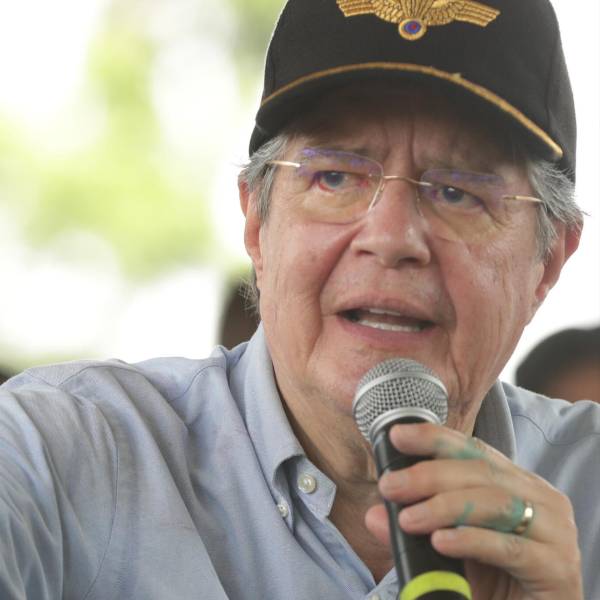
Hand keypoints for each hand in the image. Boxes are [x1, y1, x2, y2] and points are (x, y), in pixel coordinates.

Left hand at [364, 423, 582, 599]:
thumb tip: (374, 515)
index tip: (397, 436)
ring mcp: (554, 531)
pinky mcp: (557, 568)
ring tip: (408, 519)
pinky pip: (509, 547)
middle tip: (390, 486)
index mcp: (517, 483)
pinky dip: (471, 541)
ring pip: (494, 502)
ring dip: (444, 506)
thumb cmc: (495, 582)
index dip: (434, 439)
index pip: (473, 450)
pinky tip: (441, 542)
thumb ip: (415, 529)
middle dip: (428, 475)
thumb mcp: (448, 549)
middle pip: (480, 471)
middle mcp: (540, 498)